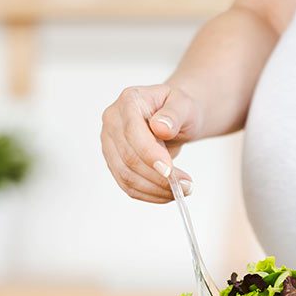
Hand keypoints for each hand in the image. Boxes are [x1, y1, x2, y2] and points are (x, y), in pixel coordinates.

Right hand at [100, 84, 201, 202]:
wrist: (173, 118)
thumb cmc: (179, 108)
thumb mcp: (184, 104)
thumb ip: (174, 114)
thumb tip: (161, 127)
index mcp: (129, 100)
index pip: (132, 132)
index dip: (150, 154)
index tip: (169, 171)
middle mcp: (113, 121)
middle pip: (128, 158)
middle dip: (158, 177)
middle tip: (186, 185)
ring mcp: (110, 142)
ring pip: (126, 176)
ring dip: (155, 189)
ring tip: (181, 190)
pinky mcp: (114, 161)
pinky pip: (127, 184)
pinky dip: (149, 194)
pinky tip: (167, 194)